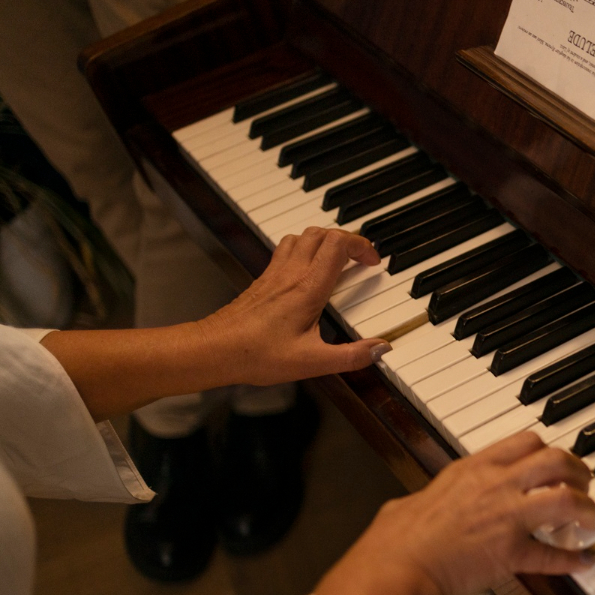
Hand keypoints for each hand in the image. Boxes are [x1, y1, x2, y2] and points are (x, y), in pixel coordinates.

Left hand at [202, 226, 388, 384]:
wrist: (215, 349)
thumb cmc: (257, 354)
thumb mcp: (312, 362)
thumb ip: (351, 356)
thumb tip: (380, 349)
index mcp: (308, 288)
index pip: (338, 245)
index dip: (361, 246)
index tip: (373, 261)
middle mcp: (291, 274)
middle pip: (321, 233)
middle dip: (346, 239)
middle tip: (360, 257)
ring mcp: (274, 274)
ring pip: (301, 236)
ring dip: (324, 240)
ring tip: (338, 258)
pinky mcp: (262, 280)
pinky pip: (286, 250)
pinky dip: (304, 250)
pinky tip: (307, 271)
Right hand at [334, 432, 594, 594]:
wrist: (398, 568)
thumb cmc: (397, 541)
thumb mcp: (416, 500)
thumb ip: (431, 498)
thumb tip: (414, 506)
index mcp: (474, 470)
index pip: (526, 442)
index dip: (549, 451)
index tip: (558, 463)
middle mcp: (495, 487)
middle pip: (555, 461)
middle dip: (578, 471)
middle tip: (585, 485)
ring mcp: (506, 519)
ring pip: (565, 500)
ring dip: (585, 509)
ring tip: (591, 519)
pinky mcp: (510, 554)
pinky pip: (552, 555)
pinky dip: (573, 560)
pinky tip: (585, 561)